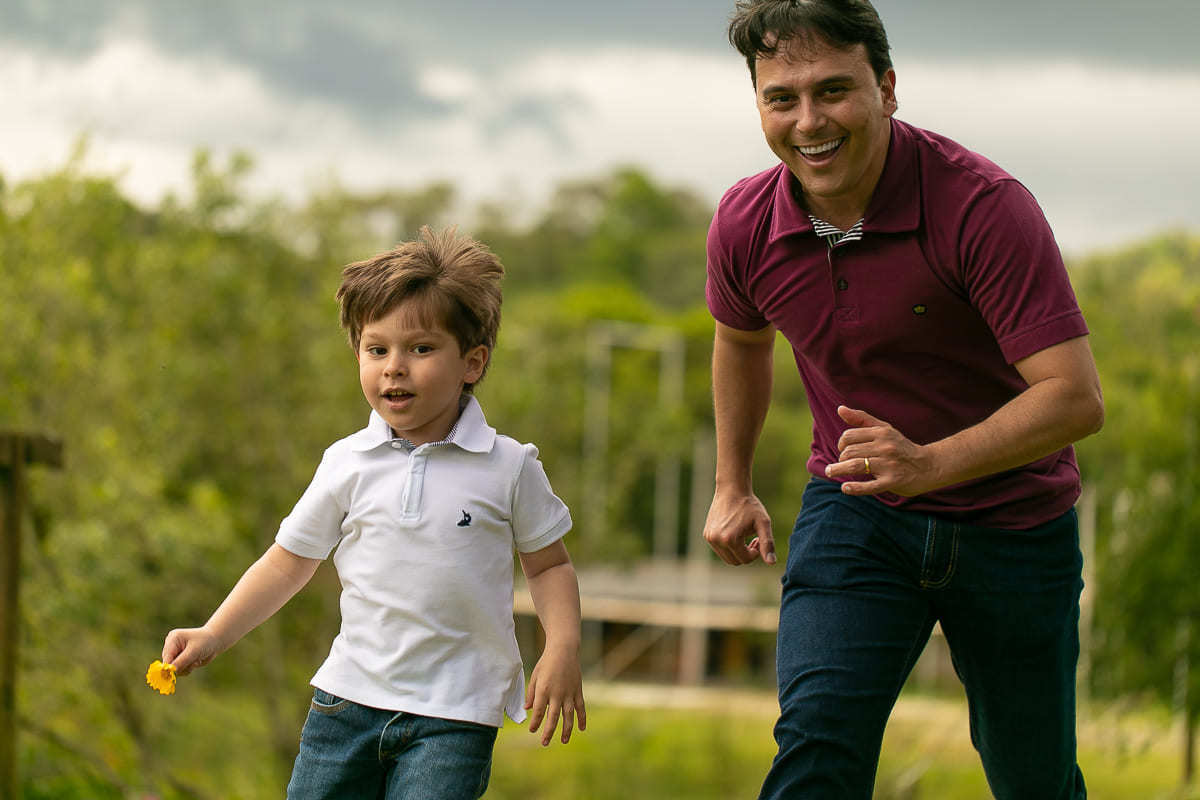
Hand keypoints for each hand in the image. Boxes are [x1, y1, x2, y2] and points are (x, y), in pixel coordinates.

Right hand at [162, 626, 220, 676]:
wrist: (215, 642)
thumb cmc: (206, 642)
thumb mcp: (194, 651)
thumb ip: (181, 661)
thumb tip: (169, 671)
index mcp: (173, 639)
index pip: (166, 657)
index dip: (169, 667)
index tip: (176, 673)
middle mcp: (171, 646)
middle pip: (169, 664)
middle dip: (181, 666)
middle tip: (194, 662)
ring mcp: (175, 653)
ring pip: (174, 669)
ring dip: (186, 668)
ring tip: (196, 660)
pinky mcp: (179, 660)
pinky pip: (180, 670)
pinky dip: (188, 669)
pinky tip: (196, 661)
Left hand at [525, 644, 585, 745]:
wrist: (563, 650)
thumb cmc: (546, 662)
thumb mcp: (534, 676)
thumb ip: (531, 694)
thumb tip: (528, 709)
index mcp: (544, 689)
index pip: (539, 711)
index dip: (535, 723)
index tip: (532, 730)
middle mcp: (557, 693)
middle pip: (553, 717)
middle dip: (548, 732)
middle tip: (544, 743)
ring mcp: (569, 692)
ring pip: (568, 716)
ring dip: (566, 730)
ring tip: (564, 741)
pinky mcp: (577, 690)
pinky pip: (580, 707)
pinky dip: (582, 718)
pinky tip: (581, 728)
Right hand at [703, 489, 774, 564]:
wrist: (732, 489)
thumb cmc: (749, 506)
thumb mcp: (763, 523)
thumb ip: (767, 544)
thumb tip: (772, 563)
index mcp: (730, 539)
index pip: (745, 559)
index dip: (755, 553)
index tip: (758, 539)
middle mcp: (716, 540)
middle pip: (735, 561)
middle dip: (746, 554)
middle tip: (754, 539)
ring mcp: (710, 538)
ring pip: (727, 557)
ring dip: (737, 551)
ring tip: (745, 536)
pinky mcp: (707, 534)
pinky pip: (720, 549)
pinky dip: (729, 546)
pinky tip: (736, 532)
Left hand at [825, 406, 940, 496]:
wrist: (928, 466)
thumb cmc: (901, 447)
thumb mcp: (884, 429)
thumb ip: (861, 419)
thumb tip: (839, 409)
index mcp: (881, 433)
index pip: (849, 436)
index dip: (841, 444)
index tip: (843, 451)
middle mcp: (885, 447)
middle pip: (850, 451)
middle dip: (840, 459)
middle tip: (840, 464)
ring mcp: (889, 465)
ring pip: (856, 465)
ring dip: (839, 470)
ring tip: (830, 472)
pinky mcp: (893, 481)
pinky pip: (870, 486)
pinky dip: (855, 488)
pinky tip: (845, 488)